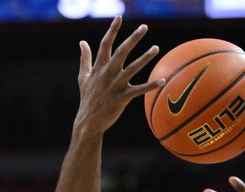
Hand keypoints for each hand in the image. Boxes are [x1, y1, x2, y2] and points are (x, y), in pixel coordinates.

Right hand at [75, 16, 163, 135]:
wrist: (88, 121)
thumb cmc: (88, 98)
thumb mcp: (83, 76)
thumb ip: (85, 58)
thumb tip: (82, 42)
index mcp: (98, 67)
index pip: (105, 44)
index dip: (112, 30)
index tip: (119, 17)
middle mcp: (107, 74)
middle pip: (121, 52)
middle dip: (133, 39)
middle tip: (144, 27)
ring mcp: (114, 86)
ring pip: (132, 68)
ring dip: (145, 58)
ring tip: (156, 48)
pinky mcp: (121, 99)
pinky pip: (138, 90)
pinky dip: (150, 86)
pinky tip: (162, 80)